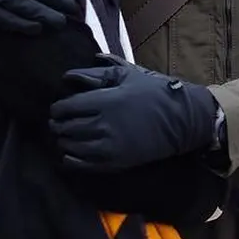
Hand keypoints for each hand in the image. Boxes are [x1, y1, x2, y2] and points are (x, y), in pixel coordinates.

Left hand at [50, 64, 217, 171]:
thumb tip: (69, 75)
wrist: (181, 119)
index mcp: (104, 101)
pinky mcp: (117, 162)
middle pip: (66, 128)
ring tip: (63, 137)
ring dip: (64, 142)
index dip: (57, 110)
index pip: (66, 108)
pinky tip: (69, 155)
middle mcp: (103, 125)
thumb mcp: (127, 75)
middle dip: (57, 126)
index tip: (57, 110)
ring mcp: (110, 146)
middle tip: (57, 123)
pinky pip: (85, 164)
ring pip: (73, 147)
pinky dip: (72, 160)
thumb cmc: (154, 93)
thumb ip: (98, 74)